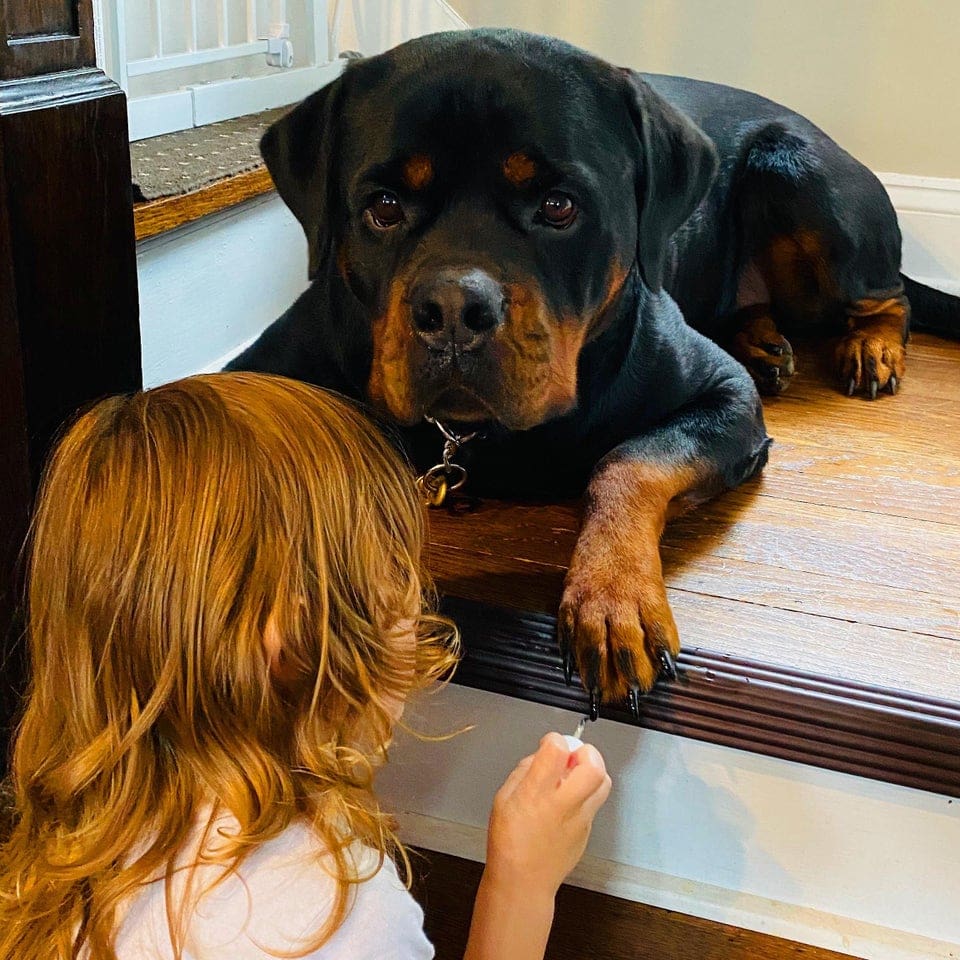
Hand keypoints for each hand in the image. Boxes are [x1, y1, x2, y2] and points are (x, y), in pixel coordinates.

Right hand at [485, 732, 611, 896]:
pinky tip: (567, 803)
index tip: (550, 744)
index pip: (557, 749)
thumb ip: (524, 771)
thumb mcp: (503, 798)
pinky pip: (594, 803)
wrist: (522, 882)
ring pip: (603, 783)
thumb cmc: (508, 843)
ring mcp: (580, 819)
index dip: (554, 740)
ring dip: (592, 771)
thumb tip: (540, 756)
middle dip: (586, 752)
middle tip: (573, 755)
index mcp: (537, 793)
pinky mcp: (588, 830)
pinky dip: (585, 794)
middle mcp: (563, 804)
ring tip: (574, 776)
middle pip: (593, 766)